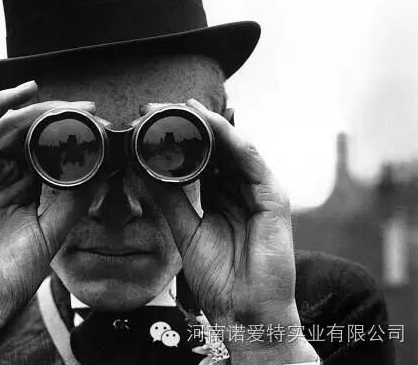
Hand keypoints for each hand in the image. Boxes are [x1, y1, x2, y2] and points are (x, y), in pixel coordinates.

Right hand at [0, 82, 94, 363]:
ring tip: (67, 107)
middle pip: (29, 132)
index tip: (100, 124)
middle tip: (88, 109)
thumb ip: (76, 192)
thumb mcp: (57, 226)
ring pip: (8, 125)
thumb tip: (101, 160)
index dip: (72, 133)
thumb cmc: (15, 270)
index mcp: (24, 188)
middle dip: (60, 117)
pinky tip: (23, 91)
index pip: (47, 148)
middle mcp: (3, 175)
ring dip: (38, 110)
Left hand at [144, 99, 316, 363]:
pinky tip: (212, 123)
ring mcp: (258, 192)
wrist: (244, 311)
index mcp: (219, 196)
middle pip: (217, 148)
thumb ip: (170, 199)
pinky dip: (232, 139)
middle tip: (162, 107)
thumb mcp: (185, 230)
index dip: (178, 140)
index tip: (150, 123)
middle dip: (192, 126)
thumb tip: (144, 169)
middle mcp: (239, 189)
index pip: (200, 159)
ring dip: (210, 125)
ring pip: (234, 148)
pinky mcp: (273, 198)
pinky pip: (251, 162)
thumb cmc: (218, 277)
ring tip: (184, 107)